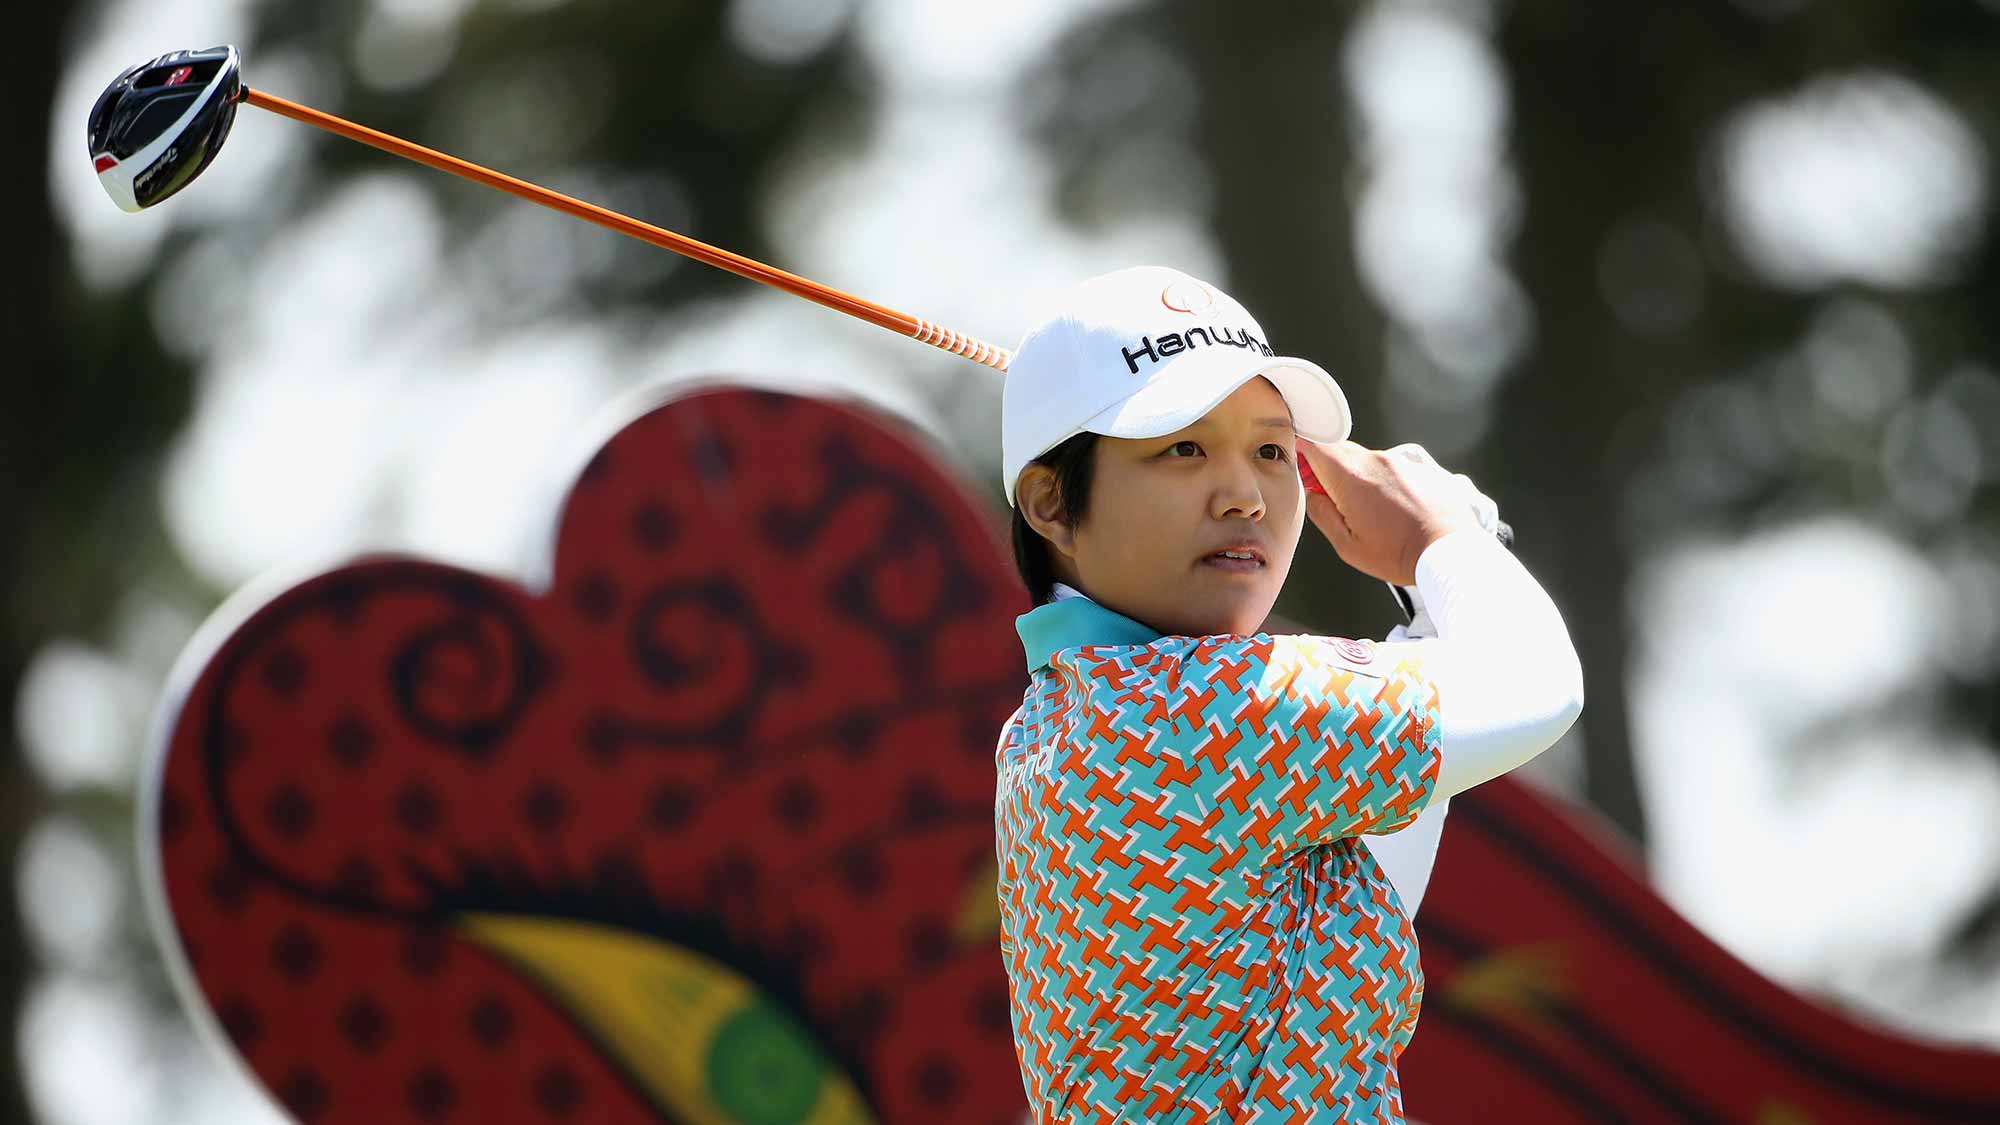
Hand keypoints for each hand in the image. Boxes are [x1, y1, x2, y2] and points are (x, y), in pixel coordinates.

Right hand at [1300, 440, 1476, 585]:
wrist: (1450, 551)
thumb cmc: (1399, 553)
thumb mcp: (1347, 545)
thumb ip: (1321, 514)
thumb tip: (1312, 496)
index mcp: (1351, 477)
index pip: (1315, 445)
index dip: (1303, 454)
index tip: (1304, 472)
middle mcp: (1375, 460)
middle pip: (1339, 450)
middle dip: (1330, 470)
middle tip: (1336, 501)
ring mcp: (1400, 461)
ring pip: (1366, 459)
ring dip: (1360, 478)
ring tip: (1372, 513)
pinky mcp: (1419, 467)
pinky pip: (1390, 467)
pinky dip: (1384, 482)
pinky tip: (1394, 510)